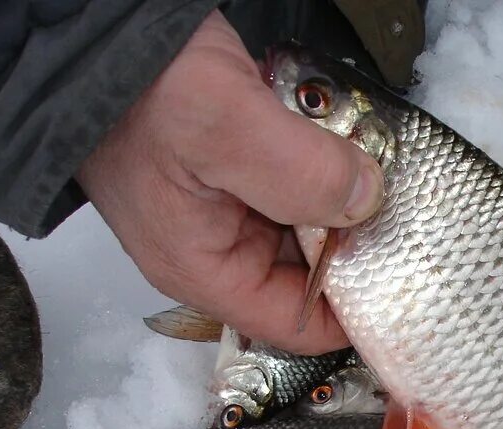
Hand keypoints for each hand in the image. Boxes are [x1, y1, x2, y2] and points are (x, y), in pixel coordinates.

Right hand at [77, 11, 380, 352]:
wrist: (92, 25)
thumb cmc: (137, 82)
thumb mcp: (223, 126)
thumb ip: (301, 173)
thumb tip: (366, 200)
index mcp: (205, 268)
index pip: (299, 325)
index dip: (357, 310)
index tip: (409, 278)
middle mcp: (220, 247)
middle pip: (316, 273)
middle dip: (359, 241)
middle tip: (403, 204)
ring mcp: (231, 206)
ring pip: (315, 224)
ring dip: (348, 196)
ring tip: (375, 163)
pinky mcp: (243, 167)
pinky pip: (303, 182)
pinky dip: (330, 162)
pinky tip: (347, 136)